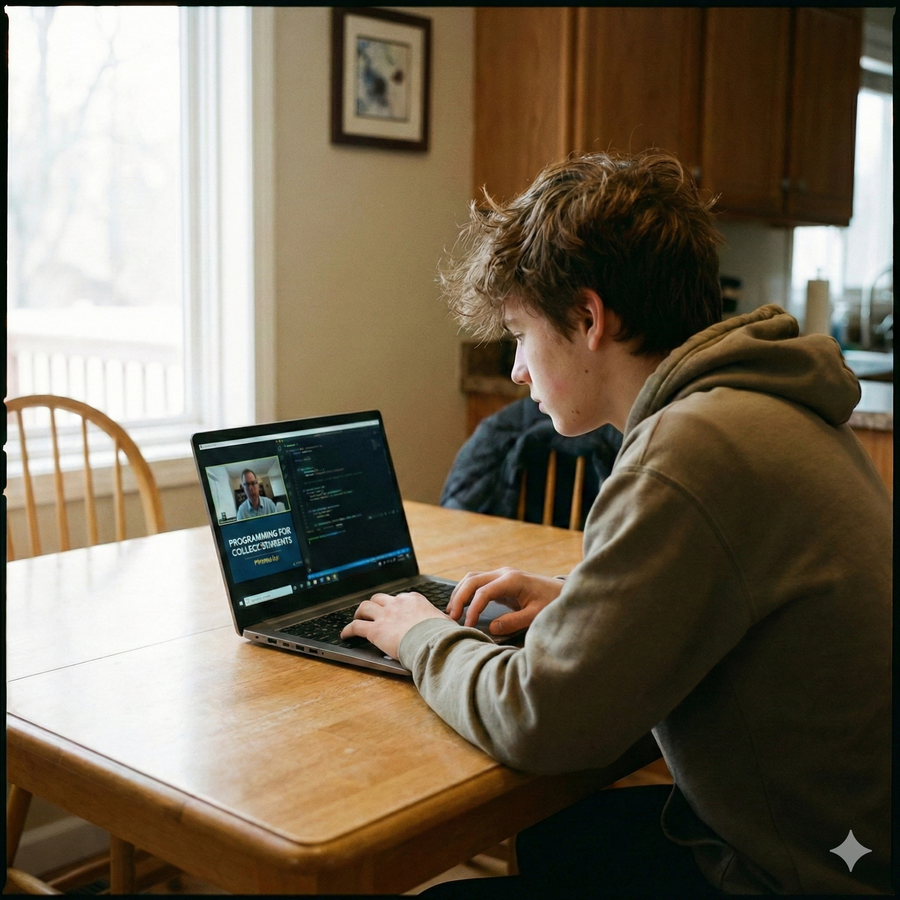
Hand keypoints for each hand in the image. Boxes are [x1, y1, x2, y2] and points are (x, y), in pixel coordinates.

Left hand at [340, 592, 450, 659]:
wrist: (433, 642)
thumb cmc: (442, 634)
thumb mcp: (445, 623)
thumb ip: (441, 621)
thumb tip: (449, 625)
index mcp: (414, 600)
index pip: (400, 598)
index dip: (395, 605)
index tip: (394, 610)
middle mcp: (398, 603)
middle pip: (379, 598)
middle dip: (374, 604)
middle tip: (371, 612)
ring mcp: (385, 615)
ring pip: (365, 607)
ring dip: (359, 612)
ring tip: (356, 618)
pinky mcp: (376, 630)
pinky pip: (356, 626)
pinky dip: (348, 630)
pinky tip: (345, 635)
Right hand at [446, 568, 564, 635]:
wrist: (562, 592)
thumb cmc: (552, 602)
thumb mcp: (536, 615)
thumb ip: (514, 622)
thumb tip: (492, 628)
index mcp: (512, 580)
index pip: (484, 592)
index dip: (473, 609)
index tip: (468, 625)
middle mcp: (503, 573)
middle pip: (472, 580)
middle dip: (459, 598)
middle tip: (451, 617)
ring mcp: (501, 575)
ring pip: (472, 579)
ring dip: (460, 593)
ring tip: (451, 612)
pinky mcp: (500, 581)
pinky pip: (478, 583)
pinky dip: (467, 593)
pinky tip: (461, 606)